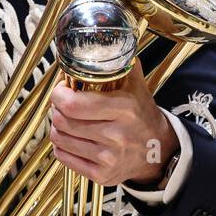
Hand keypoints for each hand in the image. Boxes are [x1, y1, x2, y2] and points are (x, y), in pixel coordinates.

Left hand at [48, 60, 176, 186]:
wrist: (158, 151)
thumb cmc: (141, 114)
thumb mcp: (136, 85)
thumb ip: (118, 62)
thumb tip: (99, 39)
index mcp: (124, 109)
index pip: (73, 104)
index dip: (58, 95)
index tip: (61, 90)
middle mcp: (116, 136)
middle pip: (62, 121)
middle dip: (57, 109)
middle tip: (62, 104)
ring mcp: (108, 158)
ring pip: (59, 139)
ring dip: (57, 127)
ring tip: (67, 120)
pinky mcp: (101, 175)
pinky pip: (63, 157)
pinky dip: (62, 146)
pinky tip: (71, 138)